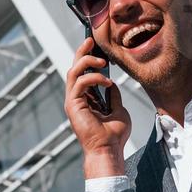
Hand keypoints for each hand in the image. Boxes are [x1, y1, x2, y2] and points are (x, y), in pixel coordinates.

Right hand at [65, 36, 130, 175]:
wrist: (109, 150)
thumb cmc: (113, 135)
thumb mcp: (118, 110)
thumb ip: (113, 97)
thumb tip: (112, 84)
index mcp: (85, 99)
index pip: (82, 73)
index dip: (86, 58)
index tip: (95, 45)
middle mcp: (76, 98)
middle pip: (74, 68)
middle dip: (81, 52)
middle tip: (91, 40)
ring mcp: (73, 101)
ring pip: (73, 72)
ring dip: (88, 62)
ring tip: (103, 61)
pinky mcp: (73, 105)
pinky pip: (80, 83)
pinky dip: (93, 78)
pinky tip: (107, 82)